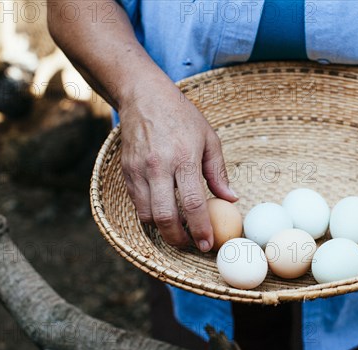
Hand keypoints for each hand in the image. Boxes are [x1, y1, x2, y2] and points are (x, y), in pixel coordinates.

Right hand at [118, 80, 236, 250]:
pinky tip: (163, 215)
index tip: (207, 244)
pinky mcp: (126, 172)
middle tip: (191, 245)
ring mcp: (139, 170)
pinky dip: (149, 216)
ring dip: (162, 230)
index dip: (201, 228)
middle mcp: (158, 167)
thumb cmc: (182, 117)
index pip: (193, 203)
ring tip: (178, 233)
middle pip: (165, 216)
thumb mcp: (209, 139)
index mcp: (184, 158)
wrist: (143, 96)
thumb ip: (218, 172)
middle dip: (178, 238)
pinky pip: (137, 204)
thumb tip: (231, 199)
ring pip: (147, 215)